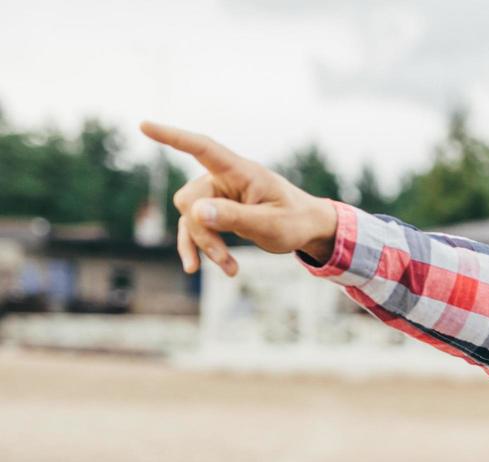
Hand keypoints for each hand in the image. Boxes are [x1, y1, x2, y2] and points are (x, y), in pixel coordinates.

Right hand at [139, 121, 339, 275]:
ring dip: (205, 246)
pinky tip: (196, 268)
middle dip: (204, 233)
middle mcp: (223, 179)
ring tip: (230, 269)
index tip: (144, 125)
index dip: (173, 137)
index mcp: (240, 171)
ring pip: (189, 218)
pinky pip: (193, 228)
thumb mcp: (270, 224)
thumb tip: (195, 212)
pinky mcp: (214, 212)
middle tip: (228, 261)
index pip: (202, 148)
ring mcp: (216, 195)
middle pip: (189, 200)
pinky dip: (198, 249)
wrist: (306, 228)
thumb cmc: (293, 220)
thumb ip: (234, 217)